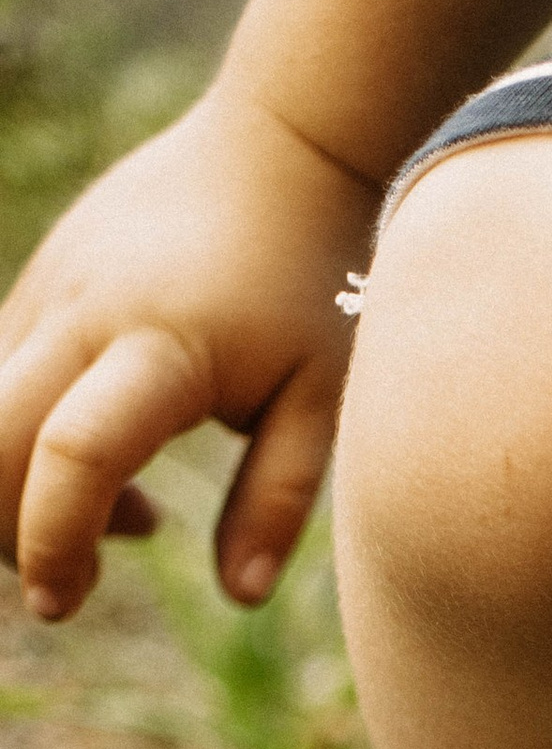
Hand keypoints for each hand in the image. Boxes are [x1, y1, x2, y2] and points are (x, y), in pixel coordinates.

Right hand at [0, 84, 376, 620]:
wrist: (280, 146)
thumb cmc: (315, 279)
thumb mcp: (323, 399)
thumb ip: (280, 500)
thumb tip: (243, 597)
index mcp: (159, 347)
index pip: (71, 452)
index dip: (51, 538)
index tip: (63, 602)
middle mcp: (84, 313)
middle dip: (6, 527)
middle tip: (73, 588)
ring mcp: (50, 290)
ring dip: (18, 487)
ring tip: (131, 518)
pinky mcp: (41, 283)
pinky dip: (29, 440)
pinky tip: (116, 462)